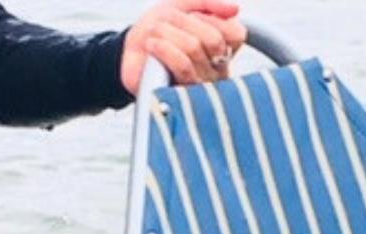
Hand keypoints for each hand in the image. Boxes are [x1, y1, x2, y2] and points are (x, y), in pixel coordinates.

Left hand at [120, 0, 246, 93]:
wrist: (130, 53)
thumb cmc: (158, 32)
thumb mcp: (180, 7)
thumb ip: (207, 4)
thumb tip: (235, 9)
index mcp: (222, 48)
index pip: (235, 34)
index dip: (209, 18)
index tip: (189, 16)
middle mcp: (218, 69)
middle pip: (213, 39)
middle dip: (182, 22)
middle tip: (164, 22)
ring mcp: (203, 83)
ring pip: (193, 48)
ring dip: (165, 32)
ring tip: (153, 34)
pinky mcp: (184, 92)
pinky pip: (182, 65)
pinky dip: (163, 48)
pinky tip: (152, 45)